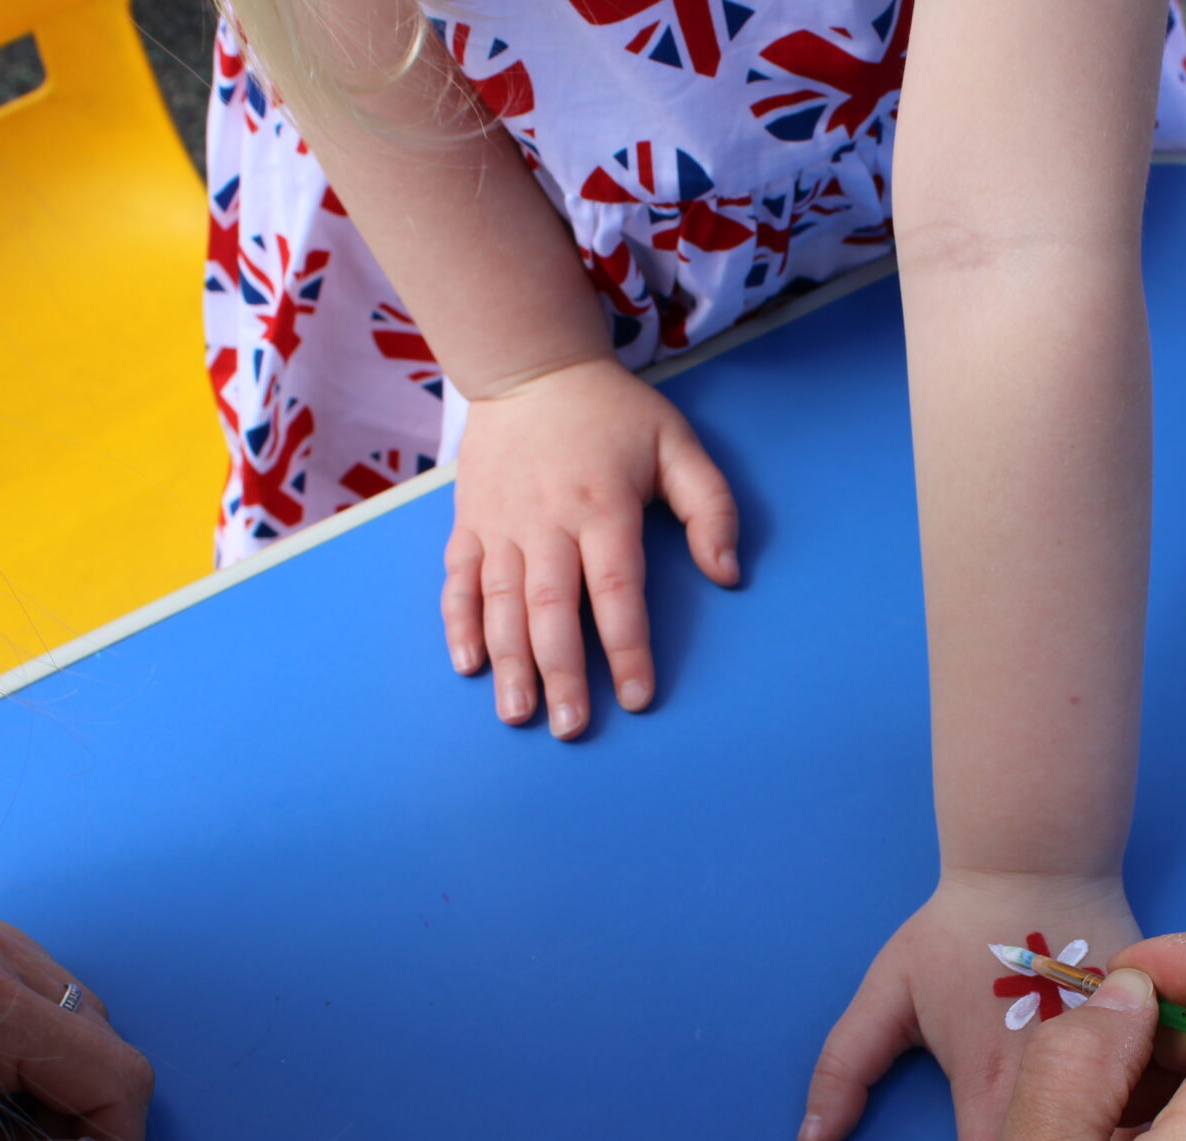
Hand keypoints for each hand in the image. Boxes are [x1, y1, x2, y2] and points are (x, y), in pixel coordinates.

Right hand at [442, 355, 740, 737]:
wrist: (531, 368)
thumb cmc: (613, 414)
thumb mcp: (678, 443)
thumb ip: (710, 507)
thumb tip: (727, 574)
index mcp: (602, 505)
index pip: (616, 589)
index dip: (627, 646)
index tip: (637, 696)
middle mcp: (547, 520)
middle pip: (552, 608)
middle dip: (561, 673)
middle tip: (571, 728)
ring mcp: (501, 524)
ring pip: (501, 603)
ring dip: (509, 663)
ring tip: (518, 714)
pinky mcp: (468, 523)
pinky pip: (458, 581)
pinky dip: (460, 624)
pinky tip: (469, 665)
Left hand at [801, 871, 1141, 1140]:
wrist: (1039, 862)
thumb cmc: (958, 931)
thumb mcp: (888, 993)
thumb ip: (844, 1070)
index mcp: (992, 1088)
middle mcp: (1062, 1086)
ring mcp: (1121, 1060)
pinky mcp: (1161, 1039)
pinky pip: (1161, 1102)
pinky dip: (1149, 1115)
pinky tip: (1144, 1120)